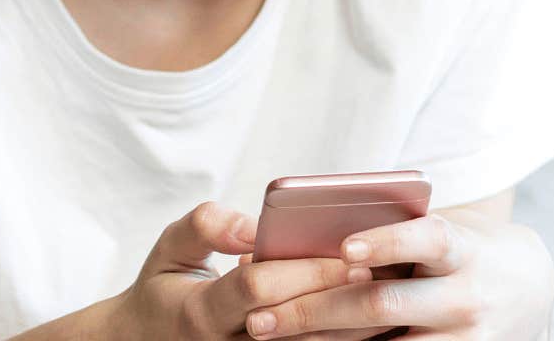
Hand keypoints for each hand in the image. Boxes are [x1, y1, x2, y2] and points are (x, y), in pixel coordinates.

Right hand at [106, 201, 371, 338]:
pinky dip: (335, 339)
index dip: (304, 271)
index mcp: (201, 313)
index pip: (258, 288)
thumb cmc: (166, 287)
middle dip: (338, 299)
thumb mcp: (169, 249)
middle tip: (382, 275)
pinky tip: (368, 323)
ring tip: (387, 298)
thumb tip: (250, 224)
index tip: (346, 254)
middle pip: (293, 325)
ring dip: (348, 328)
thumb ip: (204, 227)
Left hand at [238, 211, 553, 339]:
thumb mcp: (434, 230)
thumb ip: (385, 234)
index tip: (342, 250)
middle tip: (260, 317)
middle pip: (384, 305)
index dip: (387, 244)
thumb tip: (294, 240)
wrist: (525, 285)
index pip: (428, 240)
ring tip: (272, 336)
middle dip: (315, 310)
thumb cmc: (455, 250)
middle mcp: (466, 295)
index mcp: (460, 247)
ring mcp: (467, 338)